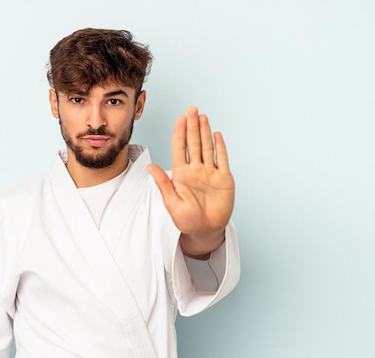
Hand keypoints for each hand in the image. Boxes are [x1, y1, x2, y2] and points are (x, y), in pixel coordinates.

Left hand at [147, 107, 234, 256]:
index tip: (179, 119)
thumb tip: (151, 166)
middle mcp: (196, 170)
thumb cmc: (187, 220)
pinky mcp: (224, 178)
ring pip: (207, 148)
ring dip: (204, 132)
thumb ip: (163, 183)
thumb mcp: (172, 203)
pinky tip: (216, 134)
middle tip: (191, 110)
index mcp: (181, 174)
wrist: (205, 231)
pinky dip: (220, 147)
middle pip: (193, 144)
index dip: (179, 133)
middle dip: (192, 126)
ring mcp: (210, 173)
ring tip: (202, 117)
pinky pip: (222, 159)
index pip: (179, 149)